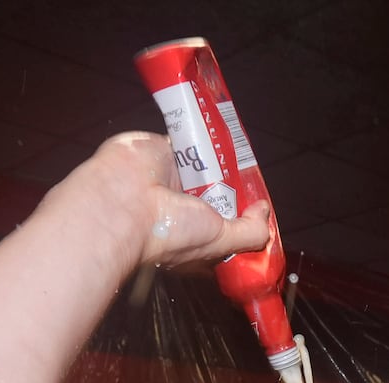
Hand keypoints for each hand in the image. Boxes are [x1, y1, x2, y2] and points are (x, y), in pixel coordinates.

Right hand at [63, 132, 271, 272]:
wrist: (124, 204)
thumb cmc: (168, 234)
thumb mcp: (221, 242)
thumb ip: (248, 231)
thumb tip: (264, 213)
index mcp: (194, 238)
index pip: (225, 228)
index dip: (242, 219)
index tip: (258, 211)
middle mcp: (183, 210)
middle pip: (218, 193)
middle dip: (233, 187)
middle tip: (252, 178)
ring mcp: (173, 180)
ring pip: (206, 165)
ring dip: (220, 159)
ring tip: (241, 152)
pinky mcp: (163, 151)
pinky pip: (188, 137)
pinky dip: (201, 134)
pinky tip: (217, 134)